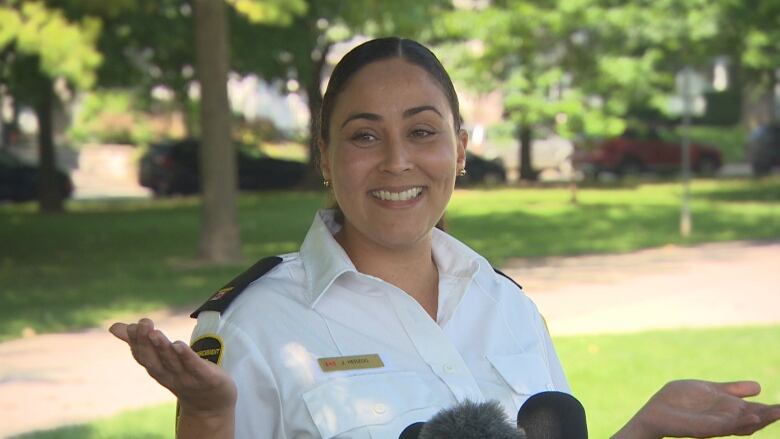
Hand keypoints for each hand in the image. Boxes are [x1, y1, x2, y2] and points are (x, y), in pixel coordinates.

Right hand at [109, 318, 236, 415]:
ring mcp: (188, 378)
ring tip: (154, 333)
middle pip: (154, 360)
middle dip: (146, 343)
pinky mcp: (207, 377)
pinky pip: (195, 367)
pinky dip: (186, 357)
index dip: (136, 342)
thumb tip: (114, 327)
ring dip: (162, 348)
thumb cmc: (184, 376)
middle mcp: (170, 376)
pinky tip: (178, 345)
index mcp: (158, 370)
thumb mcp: (163, 360)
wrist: (212, 404)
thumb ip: (142, 343)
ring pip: (172, 362)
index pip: (143, 357)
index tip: (131, 326)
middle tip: (142, 325)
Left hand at [614, 379, 779, 437]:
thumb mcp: (710, 389)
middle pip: (753, 419)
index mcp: (728, 409)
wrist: (656, 410)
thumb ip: (732, 389)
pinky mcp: (705, 428)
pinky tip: (751, 415)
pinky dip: (739, 422)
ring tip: (776, 412)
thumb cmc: (680, 400)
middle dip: (770, 415)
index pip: (754, 410)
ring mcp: (717, 424)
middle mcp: (726, 419)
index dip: (769, 409)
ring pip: (743, 424)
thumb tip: (758, 387)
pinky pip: (726, 426)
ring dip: (760, 419)